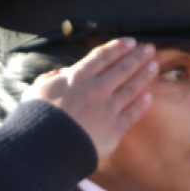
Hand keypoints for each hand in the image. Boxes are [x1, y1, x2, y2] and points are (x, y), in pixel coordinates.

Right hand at [22, 38, 156, 161]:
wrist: (45, 148)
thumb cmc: (36, 119)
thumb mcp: (37, 90)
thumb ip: (52, 79)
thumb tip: (60, 74)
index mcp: (77, 78)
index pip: (102, 57)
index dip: (117, 48)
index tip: (130, 42)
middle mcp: (96, 89)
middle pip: (122, 69)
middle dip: (137, 56)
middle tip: (149, 49)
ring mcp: (108, 109)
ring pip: (132, 88)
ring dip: (144, 75)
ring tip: (154, 66)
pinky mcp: (114, 129)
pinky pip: (132, 114)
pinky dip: (141, 104)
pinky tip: (149, 97)